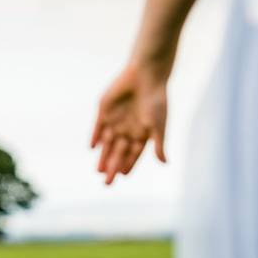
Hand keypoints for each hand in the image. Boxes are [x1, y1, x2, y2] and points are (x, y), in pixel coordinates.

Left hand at [91, 59, 168, 184]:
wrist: (146, 74)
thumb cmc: (156, 99)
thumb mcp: (158, 124)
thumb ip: (159, 144)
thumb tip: (165, 163)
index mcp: (142, 132)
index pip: (133, 153)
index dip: (128, 164)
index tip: (122, 175)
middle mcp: (128, 128)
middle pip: (119, 152)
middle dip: (113, 166)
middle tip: (107, 182)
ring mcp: (116, 119)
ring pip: (107, 142)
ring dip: (103, 156)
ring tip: (99, 171)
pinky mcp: (104, 110)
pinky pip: (98, 126)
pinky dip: (95, 136)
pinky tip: (92, 148)